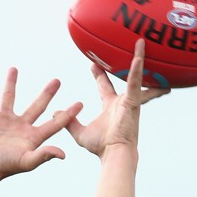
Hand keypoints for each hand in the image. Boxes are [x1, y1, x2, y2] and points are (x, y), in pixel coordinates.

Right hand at [0, 67, 82, 179]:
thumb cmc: (3, 167)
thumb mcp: (26, 162)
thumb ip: (44, 155)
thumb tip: (64, 154)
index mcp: (32, 136)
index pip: (55, 123)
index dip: (68, 114)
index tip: (80, 104)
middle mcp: (20, 126)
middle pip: (37, 106)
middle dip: (47, 93)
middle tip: (57, 81)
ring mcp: (3, 120)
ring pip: (8, 97)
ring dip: (10, 83)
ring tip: (14, 69)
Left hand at [65, 39, 168, 158]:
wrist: (114, 154)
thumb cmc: (101, 146)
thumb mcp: (80, 132)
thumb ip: (69, 121)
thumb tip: (55, 113)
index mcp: (111, 107)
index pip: (104, 86)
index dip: (99, 75)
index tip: (93, 64)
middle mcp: (122, 101)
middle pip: (121, 77)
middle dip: (120, 62)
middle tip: (117, 46)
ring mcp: (129, 100)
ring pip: (134, 75)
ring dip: (138, 58)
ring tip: (141, 42)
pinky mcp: (133, 102)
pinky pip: (135, 82)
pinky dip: (137, 69)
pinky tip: (139, 56)